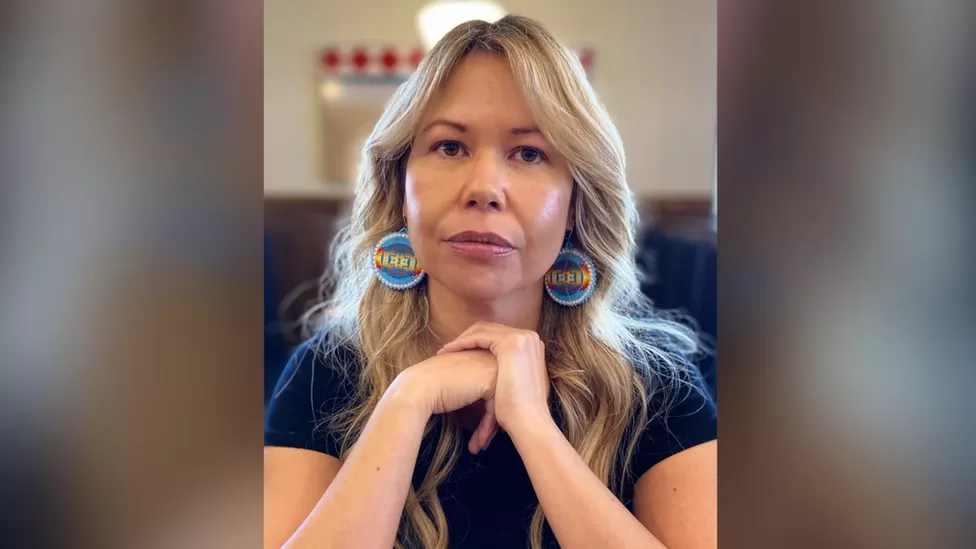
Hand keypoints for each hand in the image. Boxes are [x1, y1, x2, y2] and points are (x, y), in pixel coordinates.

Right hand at [390, 349, 498, 453]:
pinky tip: (477, 444)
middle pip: (499, 395)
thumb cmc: (429, 389)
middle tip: (481, 442)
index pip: (490, 387)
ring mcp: (490, 368)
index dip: (485, 411)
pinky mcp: (490, 382)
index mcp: (477, 355)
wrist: (417, 389)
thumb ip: (470, 386)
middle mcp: (486, 358)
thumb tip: (483, 407)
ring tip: (478, 446)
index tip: (478, 430)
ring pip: (500, 404)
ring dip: (488, 429)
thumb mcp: (455, 383)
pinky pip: (496, 409)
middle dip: (490, 423)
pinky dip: (487, 428)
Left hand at [437, 322, 551, 436]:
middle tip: (450, 349)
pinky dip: (462, 342)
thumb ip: (512, 372)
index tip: (461, 352)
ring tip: (445, 351)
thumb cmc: (520, 410)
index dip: (478, 342)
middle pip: (491, 329)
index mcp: (531, 346)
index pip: (499, 335)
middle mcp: (529, 337)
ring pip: (483, 330)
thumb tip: (499, 373)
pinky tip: (449, 351)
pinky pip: (479, 337)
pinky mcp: (512, 342)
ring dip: (462, 339)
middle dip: (468, 338)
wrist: (529, 421)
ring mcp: (522, 338)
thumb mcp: (518, 383)